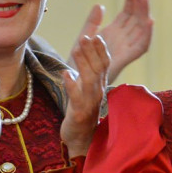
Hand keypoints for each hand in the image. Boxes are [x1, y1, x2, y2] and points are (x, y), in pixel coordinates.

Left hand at [61, 34, 110, 158]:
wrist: (80, 137)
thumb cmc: (81, 109)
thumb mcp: (84, 87)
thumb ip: (86, 69)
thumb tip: (84, 48)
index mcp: (100, 84)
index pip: (105, 64)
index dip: (101, 50)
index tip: (96, 35)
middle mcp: (98, 91)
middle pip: (99, 68)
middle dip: (92, 51)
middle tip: (85, 36)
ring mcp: (90, 102)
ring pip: (89, 79)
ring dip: (83, 62)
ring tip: (76, 48)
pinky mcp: (80, 113)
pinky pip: (77, 97)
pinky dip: (71, 84)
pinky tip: (65, 74)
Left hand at [72, 0, 152, 83]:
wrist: (77, 83)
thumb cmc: (80, 63)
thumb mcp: (84, 38)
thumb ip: (92, 22)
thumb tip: (100, 5)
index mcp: (114, 33)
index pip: (127, 13)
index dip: (130, 0)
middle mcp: (122, 40)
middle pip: (136, 18)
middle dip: (140, 3)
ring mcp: (125, 49)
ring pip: (141, 29)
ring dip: (145, 13)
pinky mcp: (126, 59)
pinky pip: (141, 47)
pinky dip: (147, 35)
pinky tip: (149, 21)